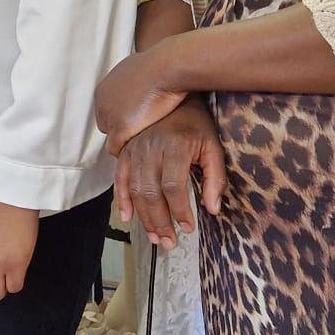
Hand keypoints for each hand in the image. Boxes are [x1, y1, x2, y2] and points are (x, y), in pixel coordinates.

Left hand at [95, 48, 189, 155]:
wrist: (167, 67)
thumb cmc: (161, 67)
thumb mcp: (140, 69)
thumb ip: (134, 82)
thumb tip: (145, 85)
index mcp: (104, 89)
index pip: (108, 112)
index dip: (126, 118)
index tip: (140, 121)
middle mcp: (101, 102)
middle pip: (108, 126)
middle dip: (125, 129)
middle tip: (146, 130)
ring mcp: (108, 116)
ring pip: (113, 138)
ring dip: (128, 139)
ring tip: (148, 140)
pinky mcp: (119, 129)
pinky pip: (117, 149)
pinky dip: (129, 151)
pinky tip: (145, 148)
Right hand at [113, 101, 225, 249]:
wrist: (171, 91)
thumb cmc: (196, 123)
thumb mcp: (213, 147)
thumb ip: (215, 178)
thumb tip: (212, 209)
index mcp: (173, 147)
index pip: (173, 187)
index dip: (180, 211)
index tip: (189, 227)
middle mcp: (150, 148)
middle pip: (150, 192)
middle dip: (160, 222)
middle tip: (169, 243)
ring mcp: (134, 149)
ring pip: (134, 189)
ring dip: (143, 217)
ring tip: (155, 237)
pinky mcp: (125, 151)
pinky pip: (119, 178)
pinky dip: (121, 199)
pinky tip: (127, 217)